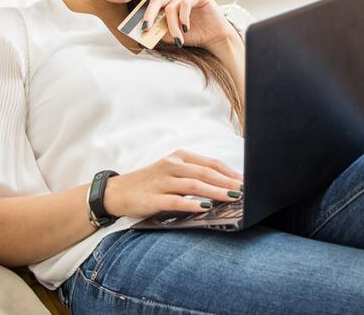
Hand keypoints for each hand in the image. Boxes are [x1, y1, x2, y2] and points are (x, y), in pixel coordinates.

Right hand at [102, 149, 243, 217]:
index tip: (246, 181)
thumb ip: (194, 175)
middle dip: (227, 182)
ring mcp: (161, 181)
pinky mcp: (152, 198)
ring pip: (193, 185)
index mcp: (179, 157)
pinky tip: (204, 207)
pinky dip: (191, 204)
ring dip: (215, 191)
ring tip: (232, 198)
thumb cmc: (150, 184)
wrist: (116, 192)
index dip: (230, 172)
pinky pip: (175, 201)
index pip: (210, 163)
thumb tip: (225, 186)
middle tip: (245, 191)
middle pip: (205, 173)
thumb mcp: (172, 173)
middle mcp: (171, 166)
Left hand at [124, 0, 236, 50]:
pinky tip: (187, 29)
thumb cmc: (192, 35)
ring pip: (171, 7)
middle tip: (145, 28)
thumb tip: (141, 31)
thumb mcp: (169, 34)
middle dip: (149, 14)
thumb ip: (157, 30)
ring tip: (178, 39)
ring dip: (173, 26)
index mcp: (166, 1)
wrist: (214, 38)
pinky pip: (185, 4)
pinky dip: (184, 19)